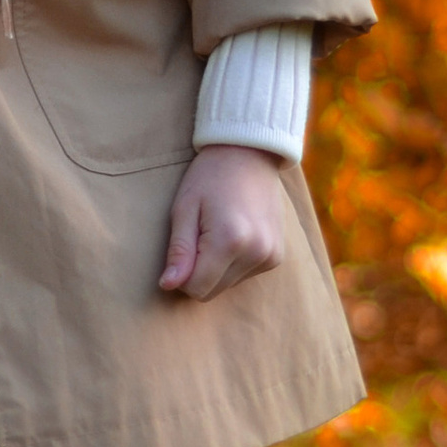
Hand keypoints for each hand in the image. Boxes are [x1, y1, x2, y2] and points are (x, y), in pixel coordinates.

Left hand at [159, 145, 285, 300]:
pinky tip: (234, 234)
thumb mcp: (184, 208)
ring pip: (227, 286)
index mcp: (229, 241)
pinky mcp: (277, 256)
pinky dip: (233, 263)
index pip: (196, 288)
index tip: (182, 247)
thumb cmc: (209, 177)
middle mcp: (256, 252)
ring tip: (218, 230)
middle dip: (198, 272)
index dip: (181, 274)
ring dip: (216, 268)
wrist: (250, 154)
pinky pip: (244, 276)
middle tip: (198, 235)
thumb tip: (168, 285)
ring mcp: (271, 256)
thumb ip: (179, 250)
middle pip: (212, 291)